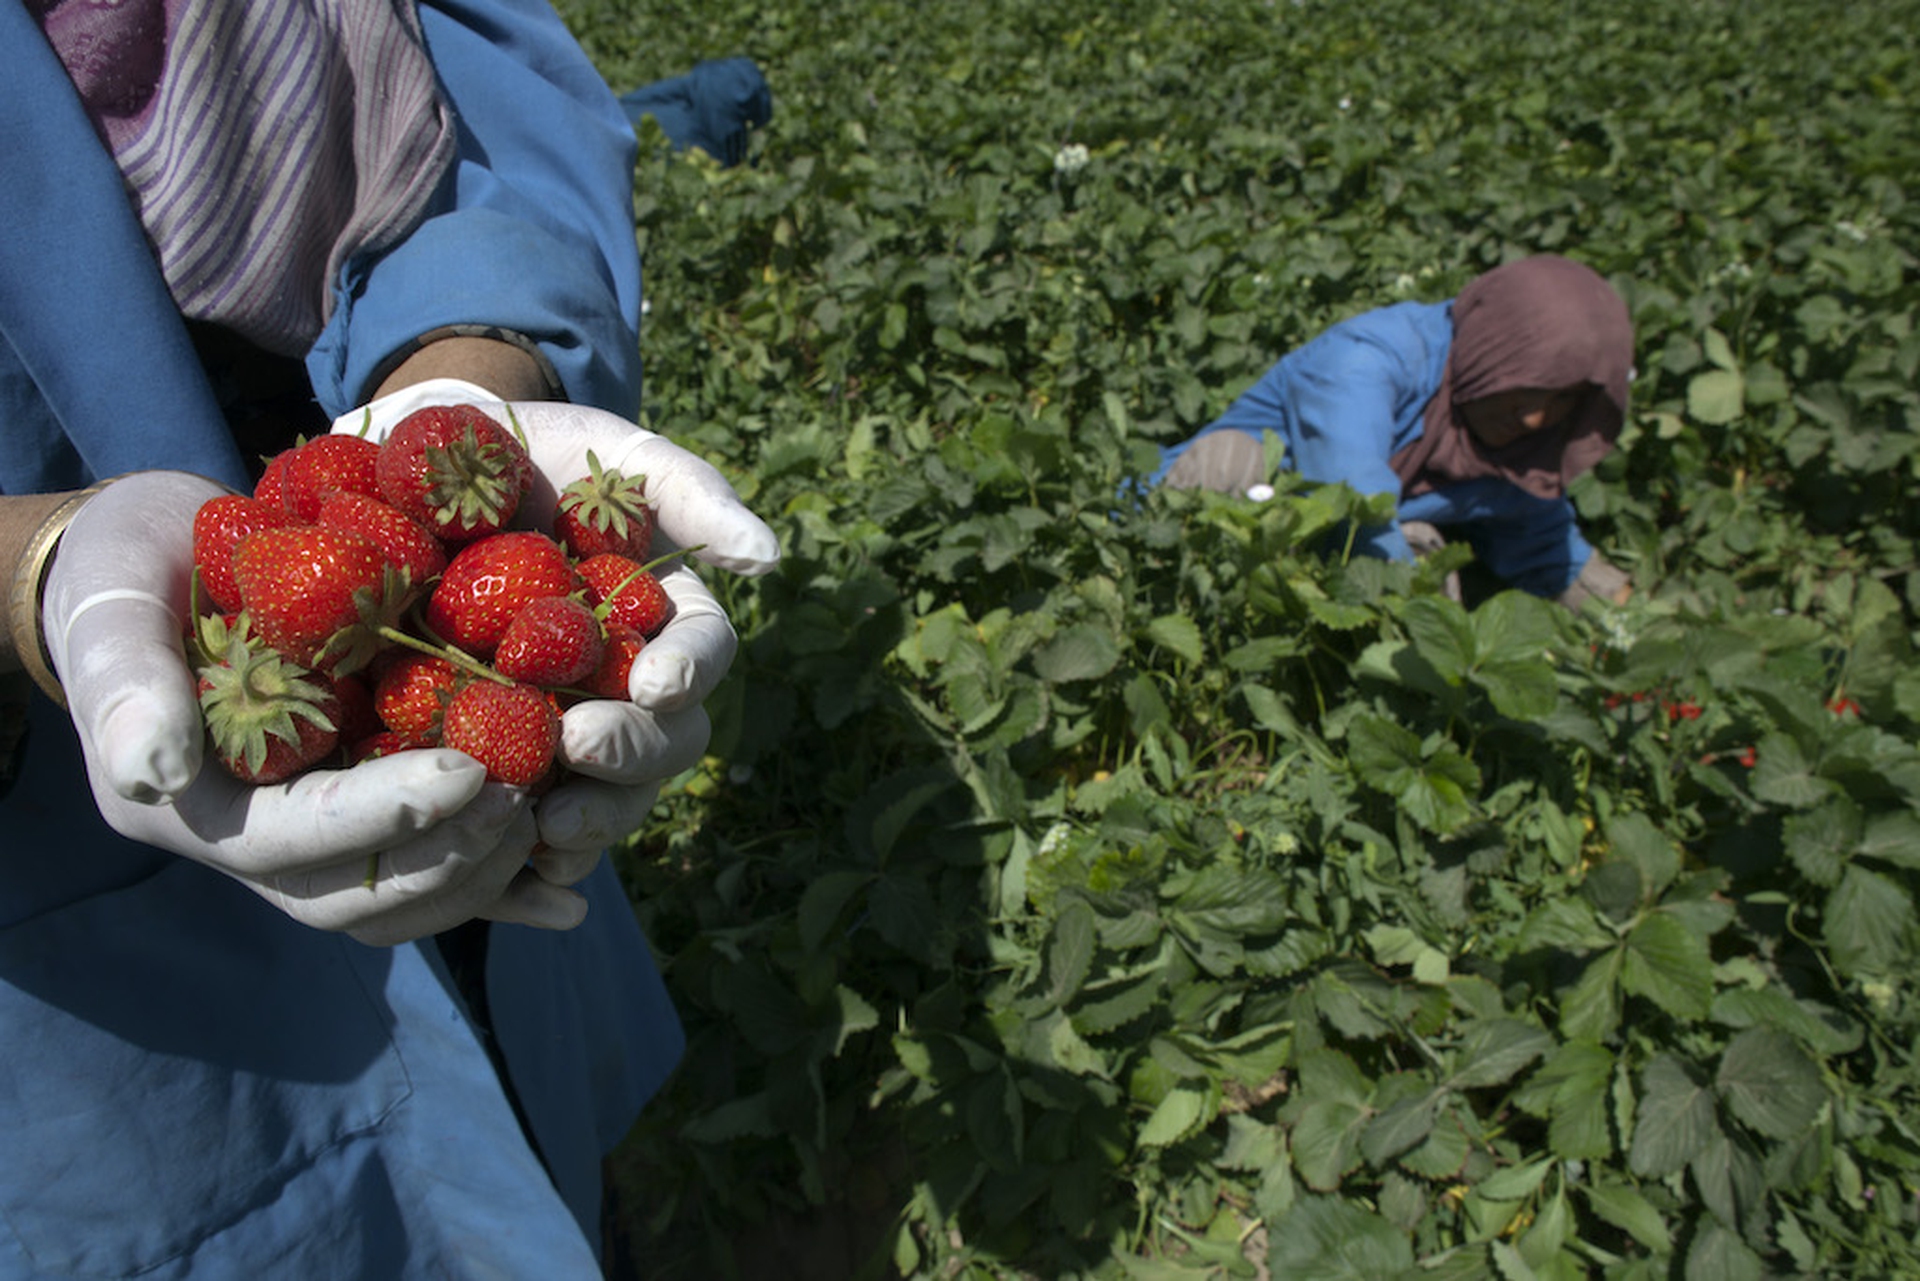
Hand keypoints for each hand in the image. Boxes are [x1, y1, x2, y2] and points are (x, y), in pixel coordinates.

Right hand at [40, 470, 589, 943]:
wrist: (161, 560)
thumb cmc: (123, 576)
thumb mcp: (109, 610)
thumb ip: (125, 688)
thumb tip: (150, 774)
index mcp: (199, 808)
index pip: (296, 839)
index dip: (385, 814)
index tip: (469, 770)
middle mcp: (260, 843)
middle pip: (360, 894)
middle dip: (448, 856)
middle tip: (524, 799)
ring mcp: (318, 838)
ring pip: (404, 897)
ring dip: (481, 873)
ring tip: (550, 820)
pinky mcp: (365, 811)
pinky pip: (434, 872)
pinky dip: (499, 892)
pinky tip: (566, 896)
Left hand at [331, 379, 779, 850]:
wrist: (420, 470)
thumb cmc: (534, 453)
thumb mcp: (615, 456)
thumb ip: (691, 495)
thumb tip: (767, 559)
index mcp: (663, 620)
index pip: (702, 654)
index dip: (689, 672)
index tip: (656, 682)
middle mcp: (625, 686)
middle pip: (665, 741)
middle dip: (633, 753)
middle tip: (582, 744)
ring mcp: (562, 728)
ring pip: (609, 796)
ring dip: (593, 817)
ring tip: (548, 822)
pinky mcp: (493, 761)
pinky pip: (529, 828)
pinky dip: (531, 860)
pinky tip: (514, 866)